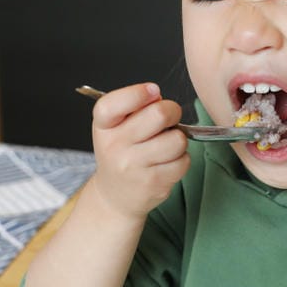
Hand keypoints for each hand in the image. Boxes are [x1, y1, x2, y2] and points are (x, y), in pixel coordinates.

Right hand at [86, 83, 189, 219]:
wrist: (115, 196)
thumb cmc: (121, 153)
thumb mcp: (115, 127)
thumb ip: (134, 107)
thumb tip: (157, 96)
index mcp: (103, 126)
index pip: (112, 104)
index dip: (137, 93)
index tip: (153, 91)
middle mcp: (114, 146)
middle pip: (159, 114)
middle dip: (172, 111)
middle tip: (169, 118)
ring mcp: (133, 167)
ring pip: (177, 139)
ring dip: (178, 139)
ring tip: (166, 145)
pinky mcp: (153, 183)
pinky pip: (183, 161)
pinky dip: (181, 159)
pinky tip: (167, 162)